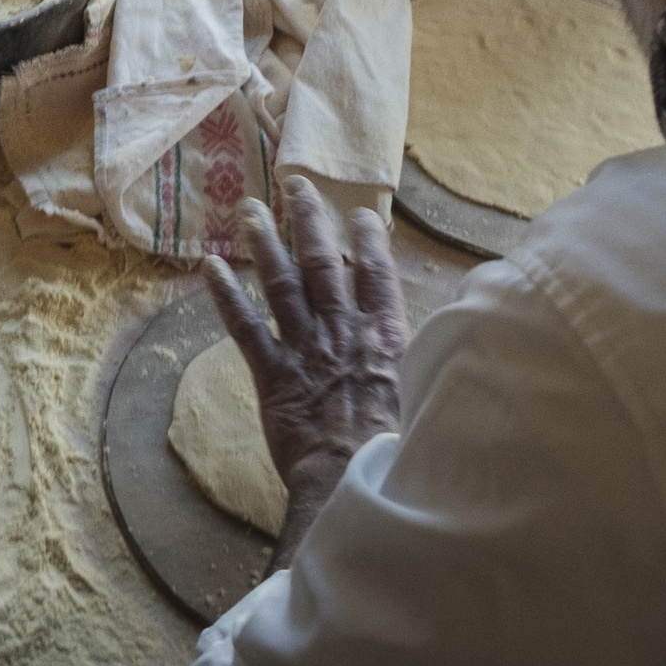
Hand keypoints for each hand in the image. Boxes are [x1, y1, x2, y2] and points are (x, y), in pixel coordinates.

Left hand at [202, 185, 407, 565]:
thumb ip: (430, 361)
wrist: (357, 481)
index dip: (367, 240)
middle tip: (295, 184)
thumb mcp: (430, 397)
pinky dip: (225, 295)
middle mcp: (343, 332)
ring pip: (281, 283)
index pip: (377, 274)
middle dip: (310, 221)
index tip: (359, 213)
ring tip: (248, 208)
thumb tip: (456, 338)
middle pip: (324, 264)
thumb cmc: (400, 451)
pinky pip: (245, 326)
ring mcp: (304, 349)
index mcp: (386, 337)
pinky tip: (209, 266)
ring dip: (265, 242)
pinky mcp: (272, 375)